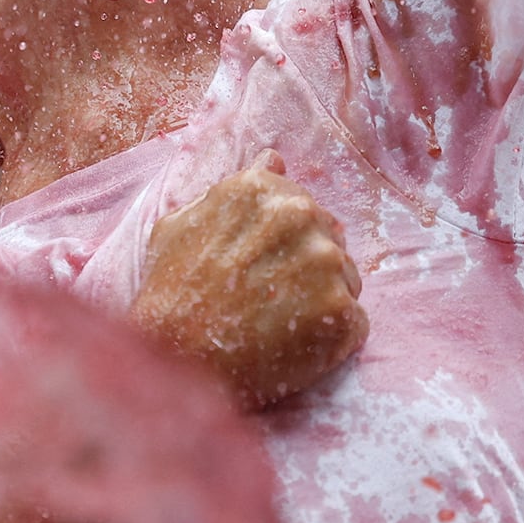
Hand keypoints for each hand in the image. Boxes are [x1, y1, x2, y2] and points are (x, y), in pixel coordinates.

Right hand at [131, 150, 368, 407]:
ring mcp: (326, 264)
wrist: (173, 363)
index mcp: (262, 189)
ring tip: (278, 326)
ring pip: (346, 279)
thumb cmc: (169, 295)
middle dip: (306, 267)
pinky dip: (332, 338)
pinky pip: (354, 323)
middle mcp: (300, 215)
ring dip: (322, 301)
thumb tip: (274, 160)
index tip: (258, 267)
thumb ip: (232, 191)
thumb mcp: (180, 226)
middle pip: (328, 239)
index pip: (300, 205)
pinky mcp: (342, 313)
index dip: (281, 242)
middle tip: (267, 301)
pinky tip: (294, 347)